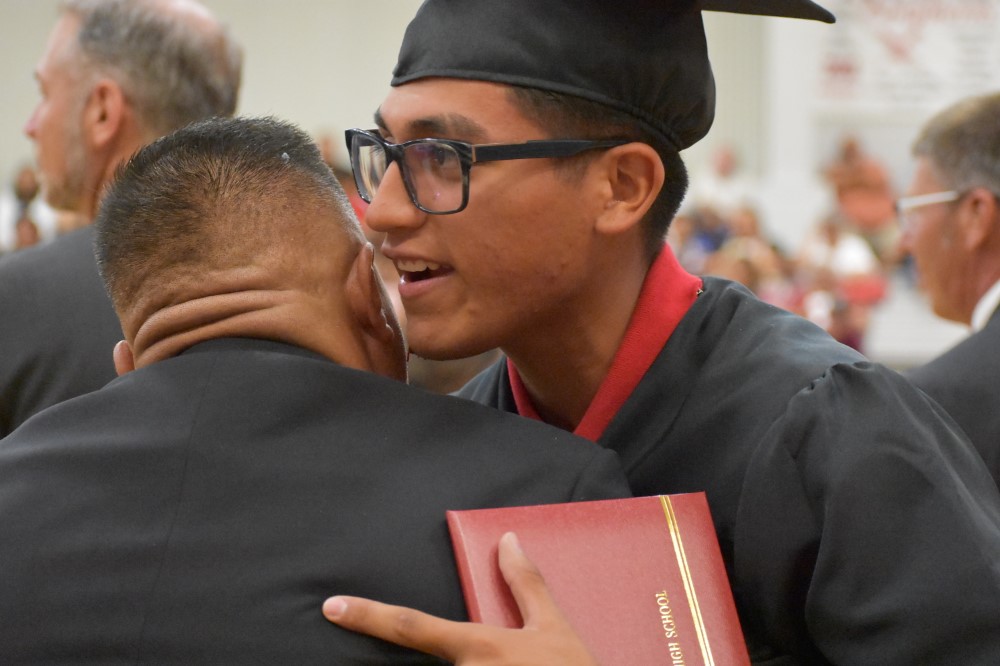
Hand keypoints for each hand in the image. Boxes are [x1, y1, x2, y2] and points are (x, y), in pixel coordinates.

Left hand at [323, 532, 599, 664]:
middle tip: (449, 644)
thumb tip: (507, 540)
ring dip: (461, 663)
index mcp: (479, 648)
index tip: (333, 608)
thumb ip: (525, 584)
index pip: (412, 627)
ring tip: (504, 659)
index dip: (369, 617)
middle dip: (416, 655)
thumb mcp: (554, 627)